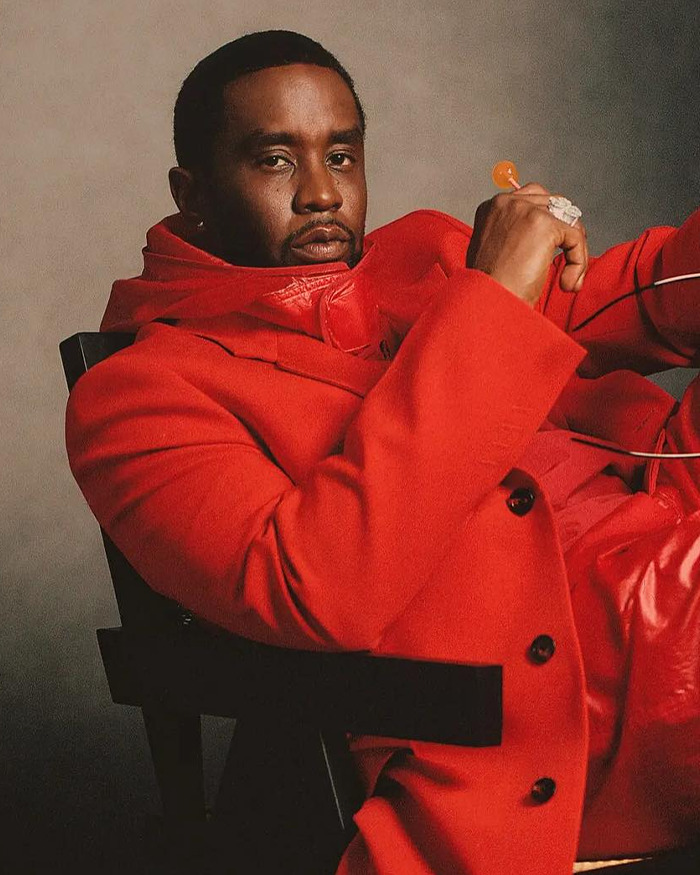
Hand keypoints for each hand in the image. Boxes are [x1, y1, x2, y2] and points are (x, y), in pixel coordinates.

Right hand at [466, 183, 588, 306]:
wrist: (489, 304)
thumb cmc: (491, 288)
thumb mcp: (496, 252)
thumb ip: (515, 235)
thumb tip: (544, 235)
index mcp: (492, 207)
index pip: (534, 198)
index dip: (550, 224)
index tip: (552, 252)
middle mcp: (506, 203)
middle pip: (555, 204)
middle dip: (566, 234)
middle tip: (568, 264)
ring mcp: (525, 211)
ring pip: (569, 221)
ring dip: (576, 251)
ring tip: (568, 280)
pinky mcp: (543, 224)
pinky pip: (575, 237)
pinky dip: (578, 261)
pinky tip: (567, 284)